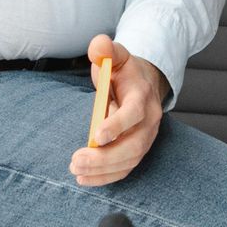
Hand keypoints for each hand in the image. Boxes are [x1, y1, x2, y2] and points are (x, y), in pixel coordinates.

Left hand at [69, 35, 167, 186]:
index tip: (96, 135)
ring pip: (130, 160)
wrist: (144, 84)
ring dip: (103, 170)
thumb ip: (105, 50)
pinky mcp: (139, 149)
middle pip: (134, 144)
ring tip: (76, 169)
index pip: (134, 113)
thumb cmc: (125, 72)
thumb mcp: (116, 56)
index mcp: (142, 95)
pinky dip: (106, 177)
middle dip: (105, 157)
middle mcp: (149, 119)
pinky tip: (85, 179)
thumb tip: (98, 46)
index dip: (118, 125)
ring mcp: (146, 136)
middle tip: (76, 161)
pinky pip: (126, 168)